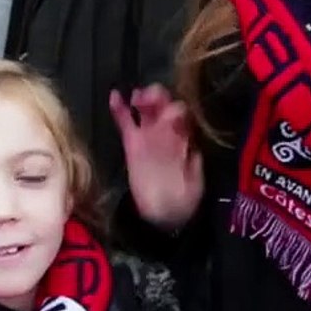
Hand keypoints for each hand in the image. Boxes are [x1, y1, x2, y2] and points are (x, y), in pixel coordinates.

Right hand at [109, 84, 203, 231]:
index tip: (169, 111)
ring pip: (145, 109)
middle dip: (157, 96)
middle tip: (149, 98)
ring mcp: (148, 137)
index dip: (174, 108)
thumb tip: (192, 151)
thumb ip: (193, 165)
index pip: (180, 114)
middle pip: (162, 106)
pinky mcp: (131, 144)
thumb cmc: (184, 199)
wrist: (165, 215)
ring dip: (142, 98)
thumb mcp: (196, 183)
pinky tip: (115, 96)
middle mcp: (167, 133)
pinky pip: (125, 123)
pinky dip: (119, 109)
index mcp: (183, 139)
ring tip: (137, 98)